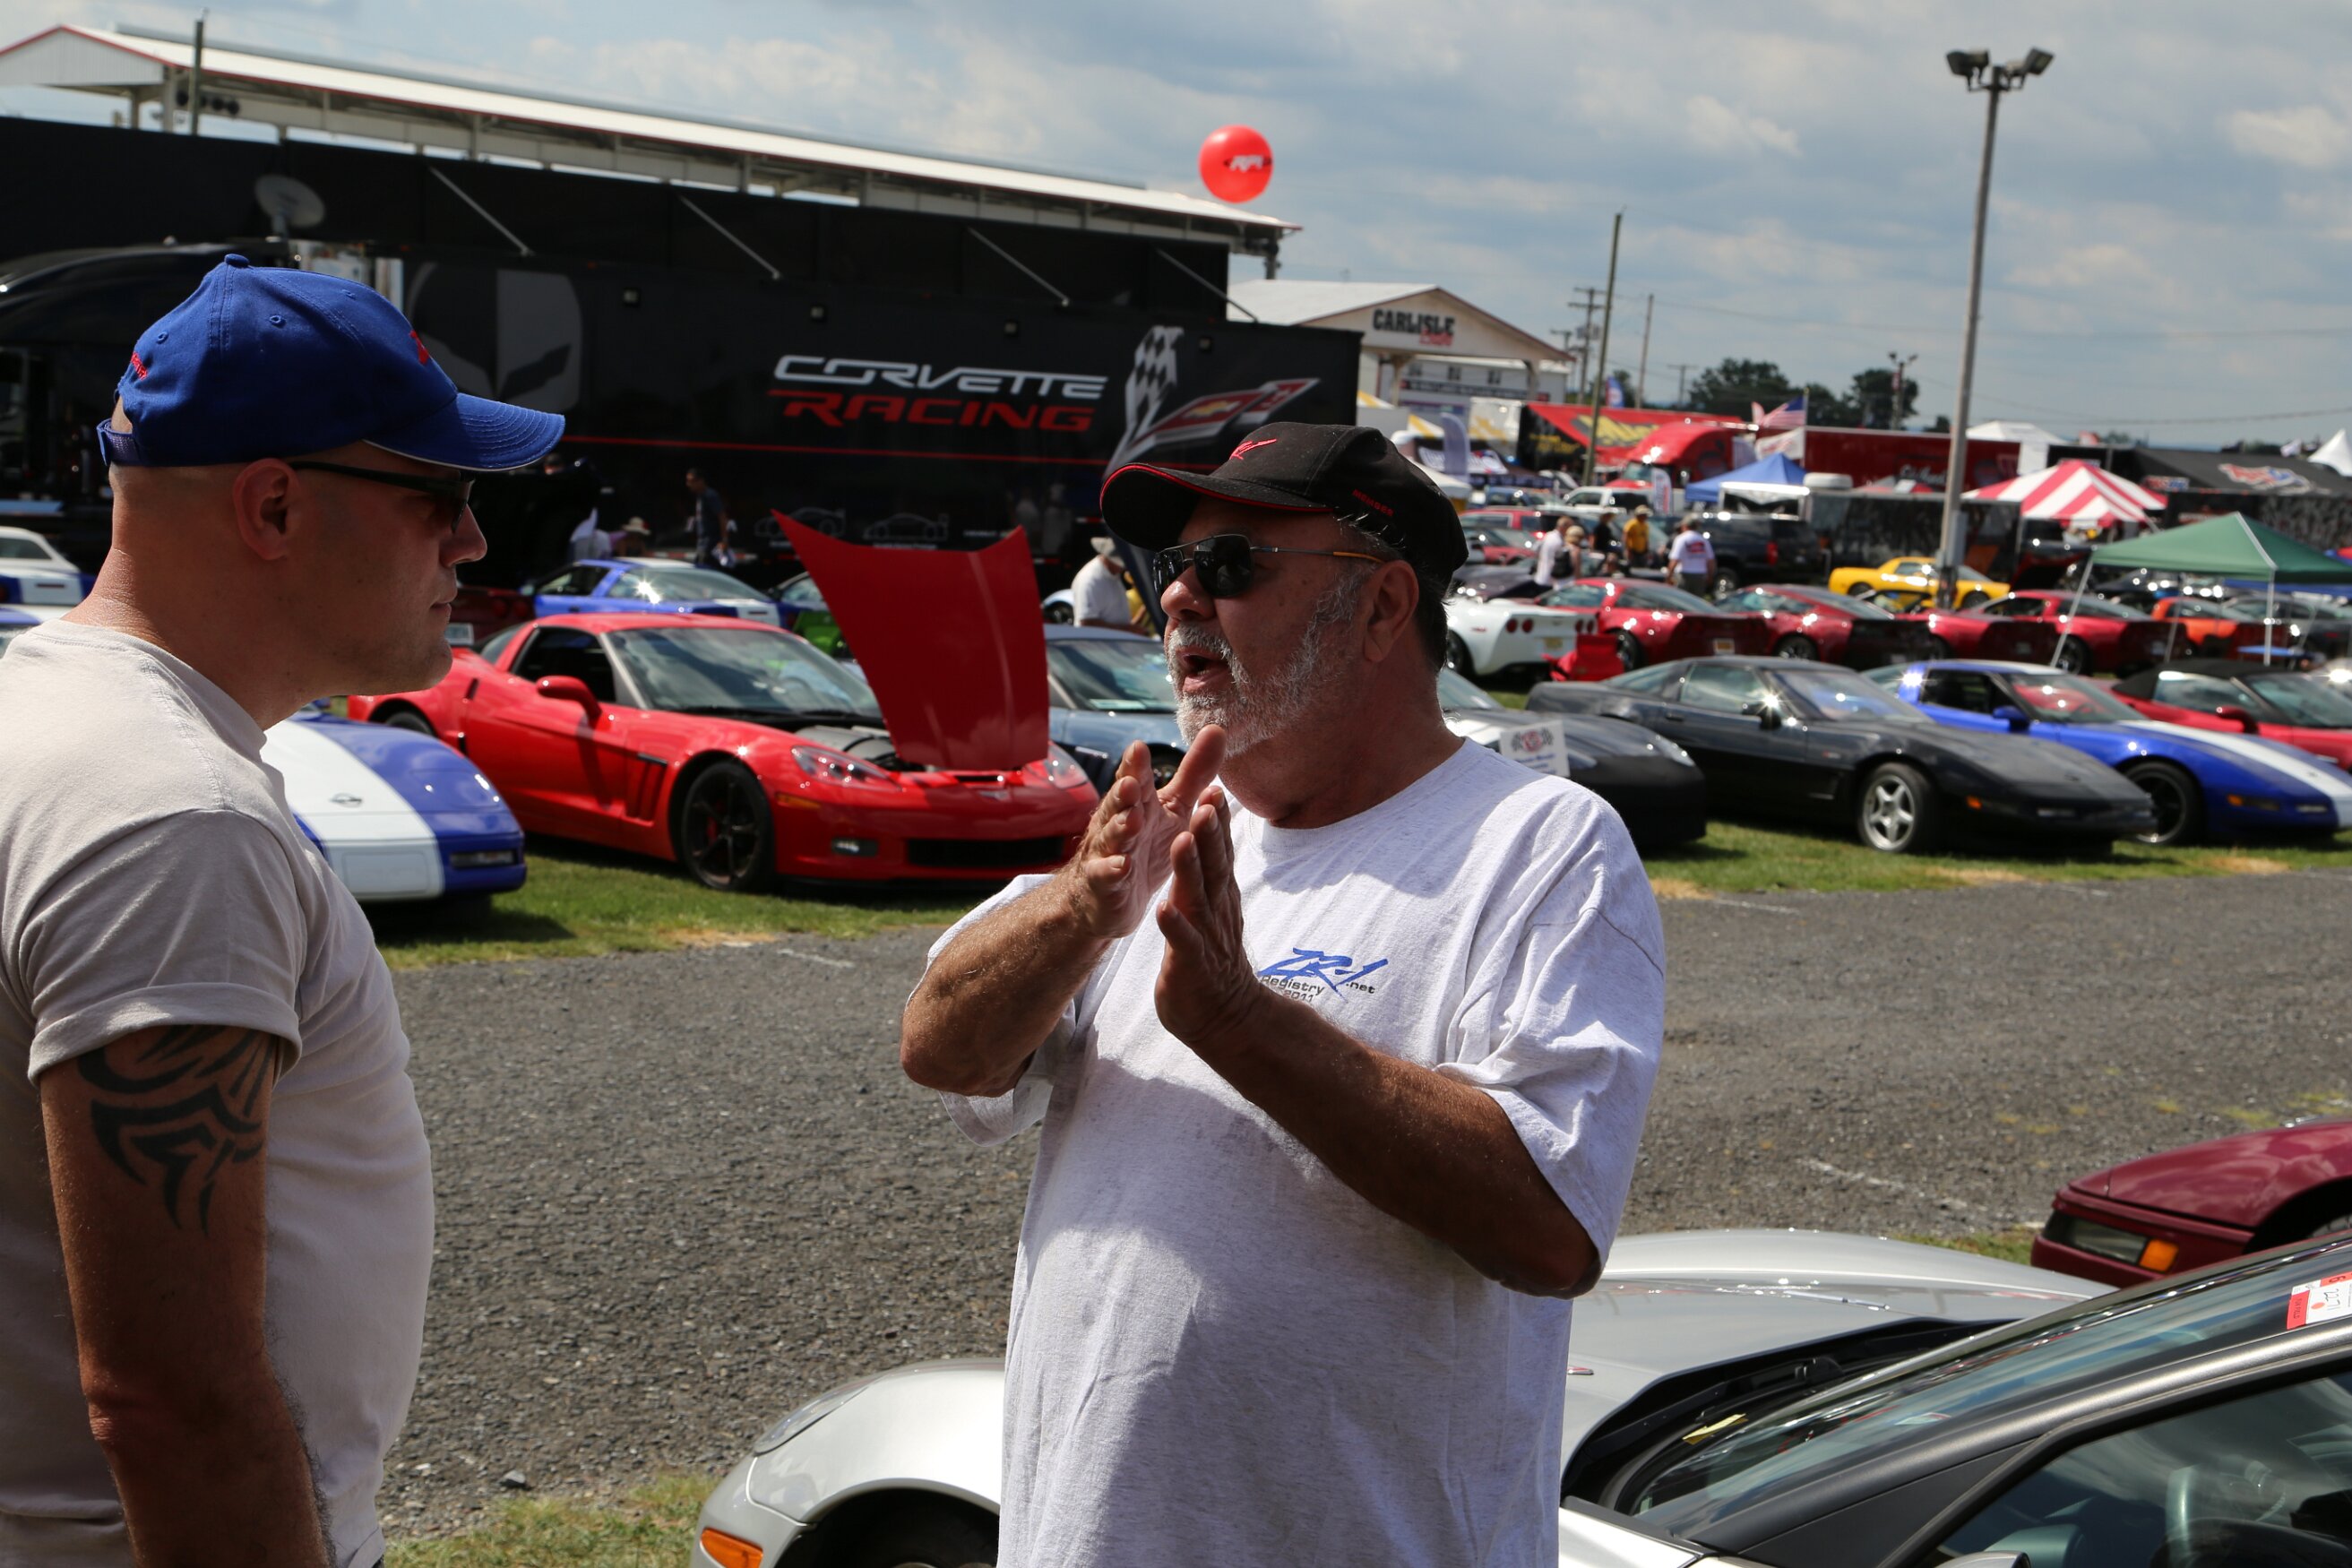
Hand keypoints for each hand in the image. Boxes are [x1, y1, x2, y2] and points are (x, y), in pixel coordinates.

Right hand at [1061, 728, 1225, 940]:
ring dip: (1120, 829)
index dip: (1135, 766)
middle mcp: (1117, 822)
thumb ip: (1193, 773)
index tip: (1139, 748)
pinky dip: (1114, 870)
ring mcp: (1107, 852)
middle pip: (1119, 805)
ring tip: (1133, 820)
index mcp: (1138, 803)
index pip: (1135, 780)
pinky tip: (1123, 867)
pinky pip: (1106, 875)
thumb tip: (1216, 730)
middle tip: (1131, 782)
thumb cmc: (1142, 846)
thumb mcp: (1172, 809)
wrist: (1106, 896)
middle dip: (1124, 793)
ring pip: (1111, 838)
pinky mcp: (1104, 883)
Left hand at [1154, 785, 1268, 1049]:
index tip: (1217, 788)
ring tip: (1183, 838)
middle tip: (1210, 795)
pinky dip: (1174, 926)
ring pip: (1198, 898)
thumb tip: (1213, 840)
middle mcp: (1215, 912)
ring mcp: (1205, 938)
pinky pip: (1182, 943)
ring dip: (1191, 869)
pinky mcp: (1190, 966)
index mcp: (1218, 898)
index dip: (1218, 823)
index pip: (1220, 854)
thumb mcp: (1212, 912)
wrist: (1225, 1019)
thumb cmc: (1210, 961)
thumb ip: (1211, 877)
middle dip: (1210, 832)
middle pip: (1214, 866)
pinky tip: (1164, 909)